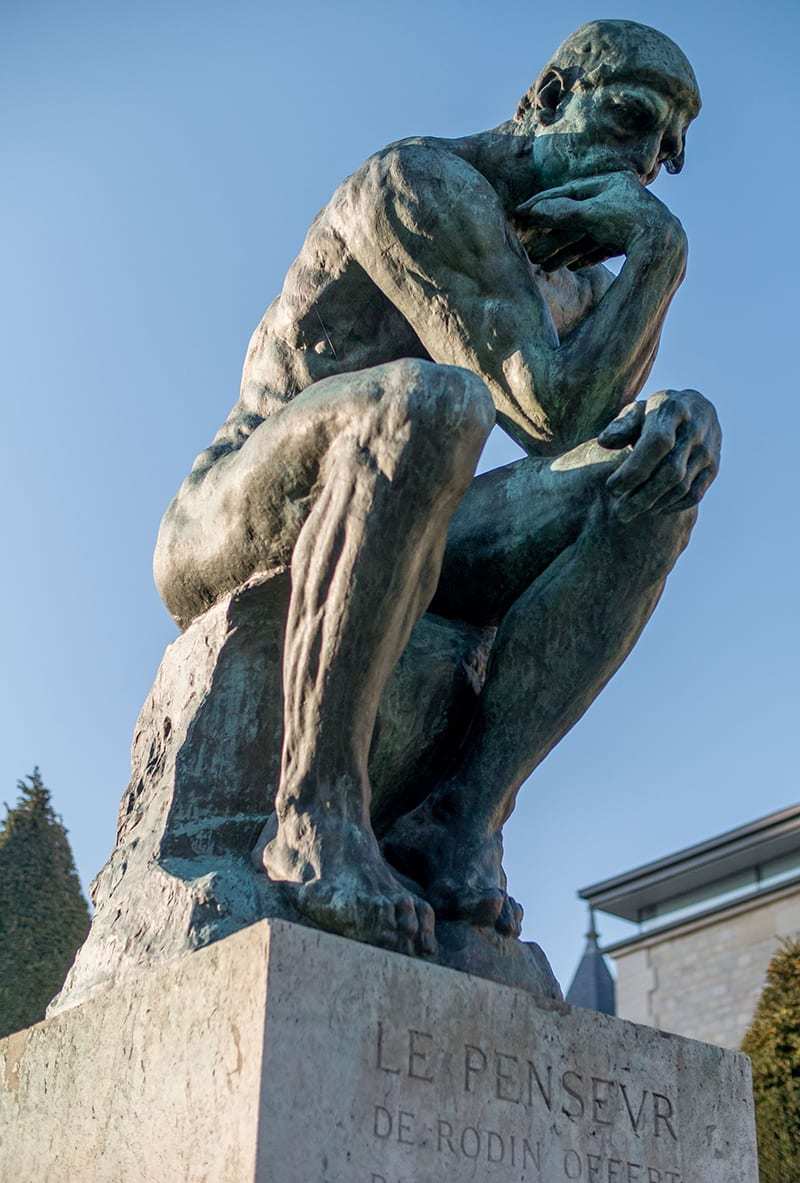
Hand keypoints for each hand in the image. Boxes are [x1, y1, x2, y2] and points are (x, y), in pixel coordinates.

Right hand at [513, 171, 684, 272]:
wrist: (663, 245)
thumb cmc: (627, 222)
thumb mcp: (590, 214)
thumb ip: (561, 213)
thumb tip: (533, 211)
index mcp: (611, 182)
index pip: (569, 191)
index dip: (544, 202)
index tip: (522, 212)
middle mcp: (619, 198)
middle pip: (576, 217)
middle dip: (551, 236)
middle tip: (529, 247)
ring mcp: (626, 220)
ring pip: (587, 235)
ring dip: (565, 251)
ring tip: (545, 265)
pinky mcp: (632, 240)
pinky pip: (602, 247)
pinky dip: (587, 256)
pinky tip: (574, 268)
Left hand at [598, 390, 720, 519]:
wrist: (695, 409)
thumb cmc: (653, 414)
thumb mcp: (636, 411)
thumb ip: (620, 425)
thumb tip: (604, 442)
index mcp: (672, 409)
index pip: (656, 443)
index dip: (634, 469)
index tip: (612, 488)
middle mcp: (695, 428)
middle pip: (670, 471)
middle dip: (642, 496)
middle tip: (619, 512)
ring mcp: (708, 449)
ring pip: (682, 486)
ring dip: (654, 504)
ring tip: (630, 513)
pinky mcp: (714, 467)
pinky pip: (695, 494)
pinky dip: (673, 506)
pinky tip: (653, 510)